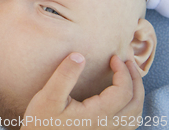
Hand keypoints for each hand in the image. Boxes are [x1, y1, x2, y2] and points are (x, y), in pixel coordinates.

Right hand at [21, 53, 143, 128]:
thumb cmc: (42, 122)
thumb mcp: (48, 96)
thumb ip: (65, 76)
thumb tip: (79, 56)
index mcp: (97, 115)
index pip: (123, 91)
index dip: (122, 71)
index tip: (113, 57)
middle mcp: (107, 126)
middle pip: (135, 103)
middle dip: (135, 80)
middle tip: (127, 63)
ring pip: (135, 116)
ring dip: (137, 94)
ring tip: (129, 78)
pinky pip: (128, 124)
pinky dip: (132, 108)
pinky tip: (121, 100)